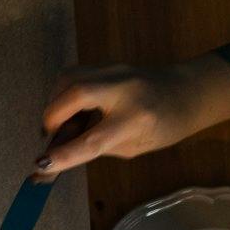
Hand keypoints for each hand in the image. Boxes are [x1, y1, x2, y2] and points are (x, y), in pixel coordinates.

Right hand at [37, 63, 212, 173]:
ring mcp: (115, 71)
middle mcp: (124, 89)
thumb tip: (58, 153)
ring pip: (69, 77)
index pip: (93, 139)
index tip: (42, 165)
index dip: (65, 153)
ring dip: (55, 102)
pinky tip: (69, 108)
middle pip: (75, 93)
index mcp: (136, 119)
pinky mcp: (107, 64)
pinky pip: (74, 75)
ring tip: (59, 122)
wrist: (187, 92)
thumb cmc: (163, 127)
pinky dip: (64, 93)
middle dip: (51, 115)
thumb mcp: (133, 147)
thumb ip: (96, 147)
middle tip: (49, 135)